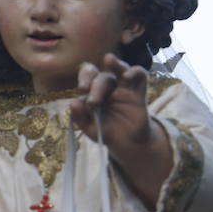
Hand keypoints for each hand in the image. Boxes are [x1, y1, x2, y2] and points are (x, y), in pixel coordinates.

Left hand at [70, 53, 172, 209]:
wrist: (130, 148)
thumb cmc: (106, 134)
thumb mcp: (91, 130)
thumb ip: (81, 118)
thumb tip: (73, 104)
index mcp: (91, 93)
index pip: (85, 78)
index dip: (83, 81)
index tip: (82, 95)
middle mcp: (106, 87)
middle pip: (99, 73)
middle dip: (95, 81)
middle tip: (93, 96)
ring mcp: (123, 88)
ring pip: (118, 70)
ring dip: (114, 66)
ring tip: (110, 63)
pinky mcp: (139, 94)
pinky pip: (139, 77)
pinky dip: (135, 72)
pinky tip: (132, 73)